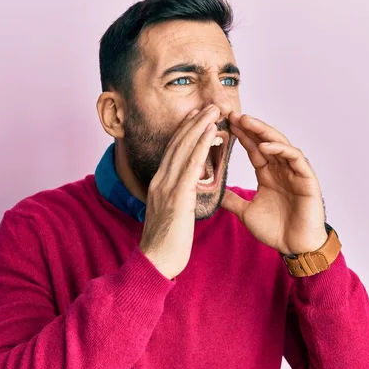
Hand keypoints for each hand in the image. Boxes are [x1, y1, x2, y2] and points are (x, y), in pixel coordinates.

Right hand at [140, 105, 220, 278]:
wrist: (155, 263)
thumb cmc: (165, 244)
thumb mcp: (169, 215)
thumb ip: (175, 199)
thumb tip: (183, 194)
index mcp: (158, 184)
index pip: (173, 151)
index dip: (185, 132)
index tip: (197, 117)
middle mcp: (160, 180)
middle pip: (178, 143)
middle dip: (194, 122)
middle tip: (209, 105)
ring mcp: (167, 187)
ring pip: (184, 149)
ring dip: (199, 126)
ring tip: (214, 110)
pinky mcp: (177, 196)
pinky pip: (190, 165)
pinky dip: (200, 145)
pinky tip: (211, 133)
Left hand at [221, 112, 327, 254]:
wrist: (295, 248)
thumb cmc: (276, 231)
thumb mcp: (246, 212)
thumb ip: (232, 200)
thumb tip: (212, 192)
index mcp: (268, 175)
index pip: (253, 149)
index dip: (241, 135)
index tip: (225, 123)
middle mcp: (282, 170)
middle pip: (265, 141)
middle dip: (250, 127)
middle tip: (232, 114)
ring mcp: (295, 173)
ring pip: (280, 144)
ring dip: (263, 132)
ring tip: (246, 122)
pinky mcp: (307, 179)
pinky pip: (295, 159)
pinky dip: (281, 150)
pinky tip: (265, 146)